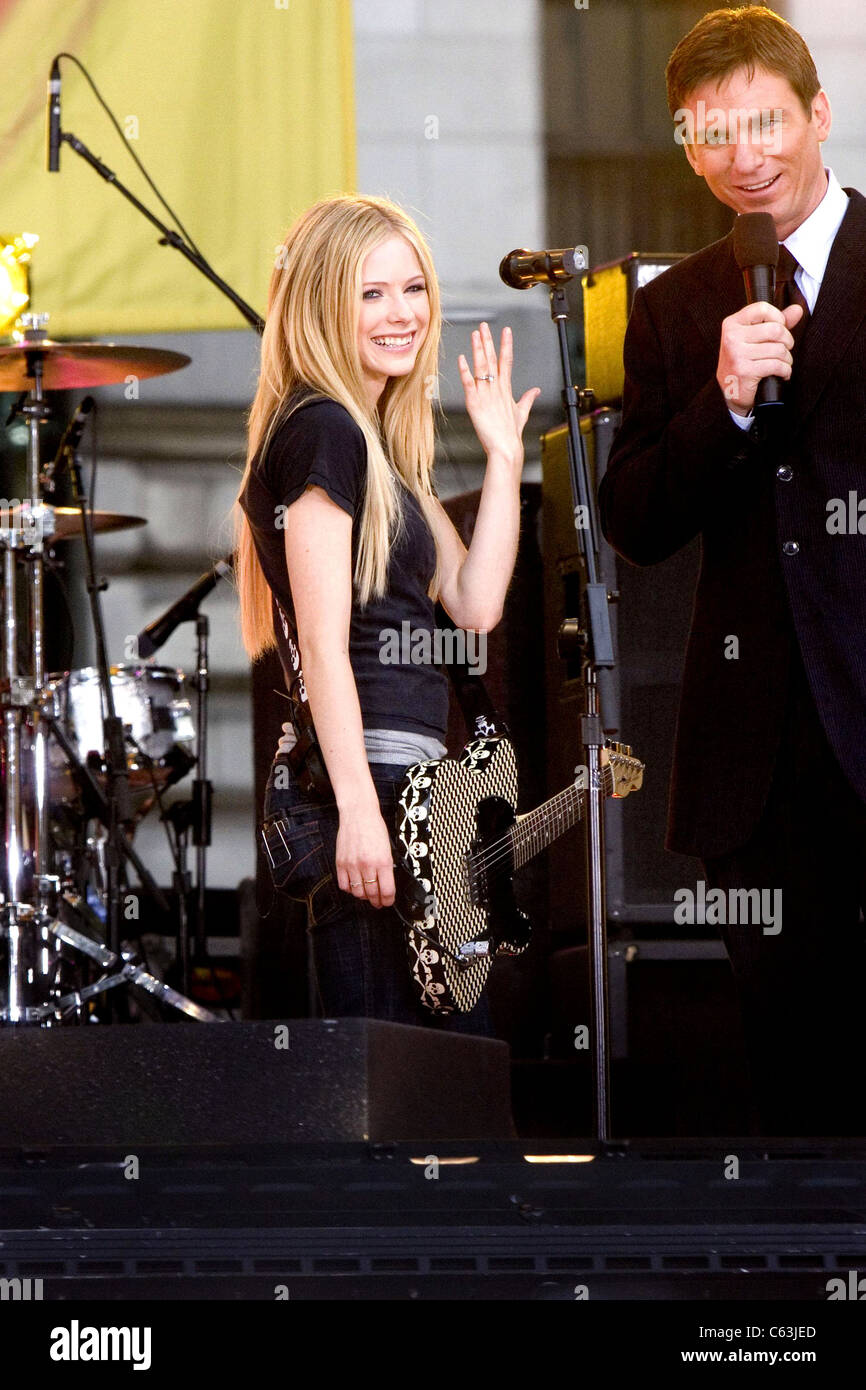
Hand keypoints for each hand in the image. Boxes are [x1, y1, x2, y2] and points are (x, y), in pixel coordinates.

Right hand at [335, 807, 395, 908]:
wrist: (358, 814)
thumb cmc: (374, 827)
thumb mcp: (388, 848)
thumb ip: (386, 867)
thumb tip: (386, 884)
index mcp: (383, 861)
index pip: (387, 891)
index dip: (388, 901)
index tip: (388, 902)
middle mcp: (367, 865)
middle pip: (372, 894)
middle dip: (377, 901)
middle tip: (378, 902)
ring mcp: (352, 865)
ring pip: (358, 892)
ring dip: (364, 896)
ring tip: (367, 894)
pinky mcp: (340, 863)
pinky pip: (344, 885)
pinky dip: (350, 889)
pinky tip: (354, 885)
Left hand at [458, 322, 540, 465]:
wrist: (506, 449)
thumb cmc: (511, 434)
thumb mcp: (521, 413)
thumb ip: (527, 399)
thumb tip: (536, 390)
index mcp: (506, 390)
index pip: (507, 361)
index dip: (506, 345)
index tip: (506, 331)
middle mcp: (497, 389)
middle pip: (493, 360)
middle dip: (489, 341)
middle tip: (484, 326)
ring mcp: (486, 395)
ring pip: (482, 368)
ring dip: (478, 350)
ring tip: (475, 334)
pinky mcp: (475, 404)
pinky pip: (469, 384)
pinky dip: (465, 371)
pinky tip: (462, 359)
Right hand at [716, 301, 804, 414]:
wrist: (732, 392)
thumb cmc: (745, 362)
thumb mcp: (756, 339)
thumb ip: (776, 322)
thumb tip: (797, 309)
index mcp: (732, 324)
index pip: (762, 308)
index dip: (778, 317)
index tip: (780, 328)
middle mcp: (732, 337)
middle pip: (775, 329)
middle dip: (787, 341)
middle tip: (786, 349)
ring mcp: (736, 354)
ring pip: (778, 349)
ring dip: (787, 359)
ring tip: (783, 363)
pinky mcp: (744, 371)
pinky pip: (776, 365)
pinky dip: (785, 371)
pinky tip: (782, 374)